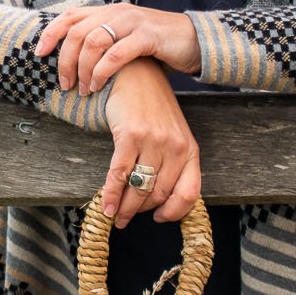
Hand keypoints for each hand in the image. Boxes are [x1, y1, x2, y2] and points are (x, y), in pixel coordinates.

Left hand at [36, 3, 201, 94]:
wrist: (194, 40)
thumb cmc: (156, 45)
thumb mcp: (124, 38)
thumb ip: (103, 42)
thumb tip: (72, 60)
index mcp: (108, 11)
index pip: (70, 16)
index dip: (51, 33)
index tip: (39, 54)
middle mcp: (117, 12)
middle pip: (77, 32)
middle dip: (64, 60)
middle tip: (64, 83)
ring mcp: (132, 22)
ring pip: (93, 42)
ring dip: (81, 69)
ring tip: (81, 89)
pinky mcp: (147, 36)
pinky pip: (116, 53)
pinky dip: (101, 71)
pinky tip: (98, 85)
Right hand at [98, 60, 201, 225]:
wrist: (136, 75)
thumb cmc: (152, 107)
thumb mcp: (171, 134)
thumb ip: (171, 162)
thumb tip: (156, 198)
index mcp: (190, 150)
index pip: (189, 193)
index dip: (174, 212)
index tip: (159, 218)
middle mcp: (176, 147)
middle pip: (159, 194)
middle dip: (140, 212)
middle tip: (125, 219)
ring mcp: (154, 141)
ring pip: (139, 188)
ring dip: (124, 208)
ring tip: (113, 215)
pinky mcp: (131, 136)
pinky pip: (120, 174)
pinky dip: (110, 194)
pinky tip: (104, 206)